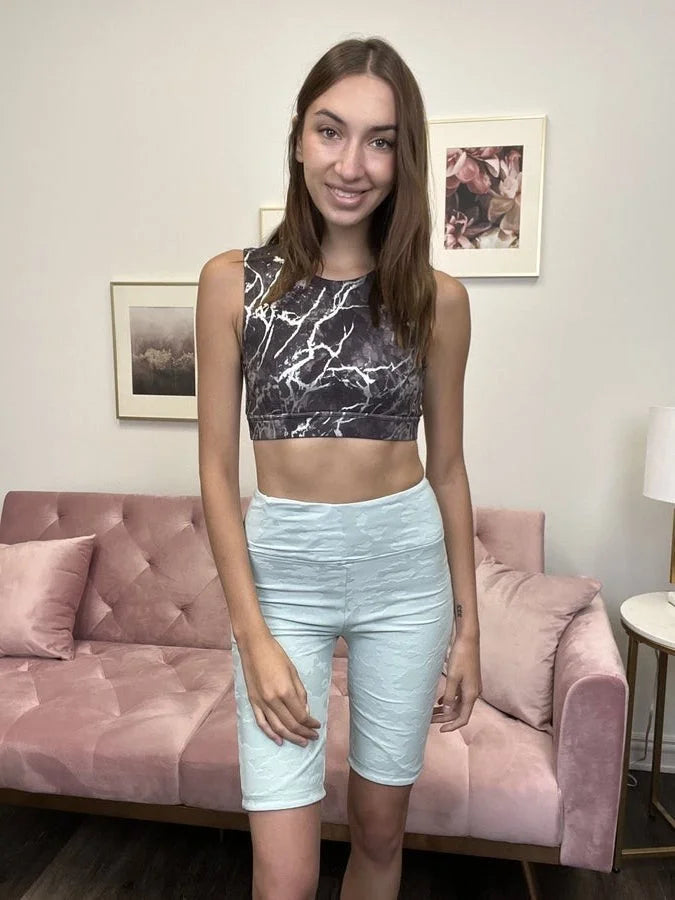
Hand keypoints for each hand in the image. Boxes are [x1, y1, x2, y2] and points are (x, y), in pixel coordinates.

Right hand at [237, 632, 320, 747]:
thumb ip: (300, 693)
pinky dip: (270, 734)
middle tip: (313, 737)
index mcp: (285, 691)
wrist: (254, 646)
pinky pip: (261, 723)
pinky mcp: (252, 701)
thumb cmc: (276, 655)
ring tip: (301, 742)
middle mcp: (273, 700)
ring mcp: (261, 702)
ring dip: (290, 737)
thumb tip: (305, 711)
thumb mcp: (293, 672)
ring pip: (277, 727)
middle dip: (304, 733)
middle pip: (290, 724)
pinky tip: (279, 741)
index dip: (310, 723)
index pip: (300, 716)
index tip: (317, 725)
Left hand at [431, 633, 481, 732]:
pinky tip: (439, 702)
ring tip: (431, 712)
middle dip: (445, 718)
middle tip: (429, 720)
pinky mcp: (468, 680)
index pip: (463, 718)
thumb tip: (447, 711)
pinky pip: (458, 695)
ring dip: (446, 709)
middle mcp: (473, 692)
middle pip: (459, 712)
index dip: (453, 726)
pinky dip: (449, 700)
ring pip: (458, 703)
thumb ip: (450, 695)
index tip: (441, 729)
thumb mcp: (453, 677)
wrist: (469, 639)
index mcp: (471, 694)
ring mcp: (471, 686)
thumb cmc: (461, 656)